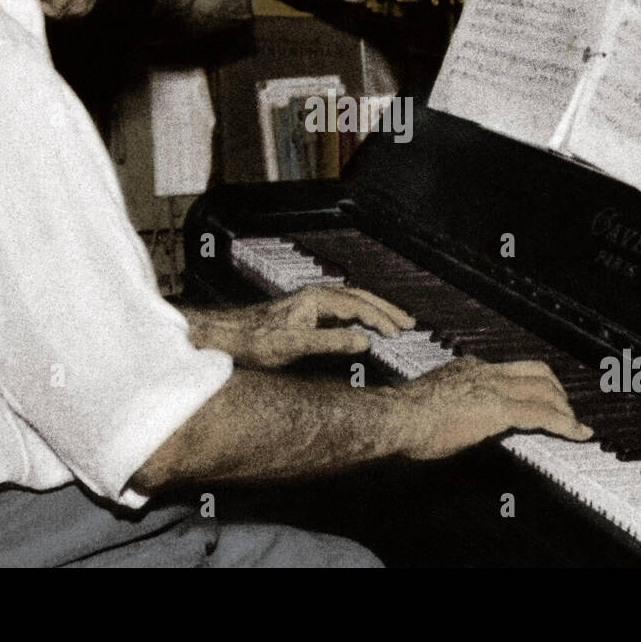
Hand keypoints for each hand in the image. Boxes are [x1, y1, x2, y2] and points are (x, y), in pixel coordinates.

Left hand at [186, 285, 415, 369]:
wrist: (230, 335)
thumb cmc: (257, 340)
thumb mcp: (296, 345)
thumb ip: (332, 342)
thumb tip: (365, 341)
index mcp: (318, 299)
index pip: (359, 306)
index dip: (381, 320)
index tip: (399, 335)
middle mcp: (317, 296)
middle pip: (361, 297)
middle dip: (386, 309)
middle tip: (410, 323)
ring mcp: (312, 303)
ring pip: (353, 301)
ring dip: (376, 310)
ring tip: (395, 321)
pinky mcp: (306, 312)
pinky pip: (343, 309)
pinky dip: (360, 314)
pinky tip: (364, 324)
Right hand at [396, 356, 592, 459]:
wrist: (396, 417)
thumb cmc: (404, 416)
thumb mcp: (436, 401)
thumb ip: (454, 403)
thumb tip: (458, 418)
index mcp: (469, 368)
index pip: (510, 371)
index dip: (531, 384)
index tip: (539, 397)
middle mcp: (485, 371)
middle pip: (536, 371)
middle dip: (556, 390)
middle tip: (566, 411)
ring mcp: (493, 388)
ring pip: (544, 389)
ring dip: (563, 407)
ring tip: (573, 424)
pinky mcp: (498, 409)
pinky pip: (542, 414)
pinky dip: (565, 424)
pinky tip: (577, 434)